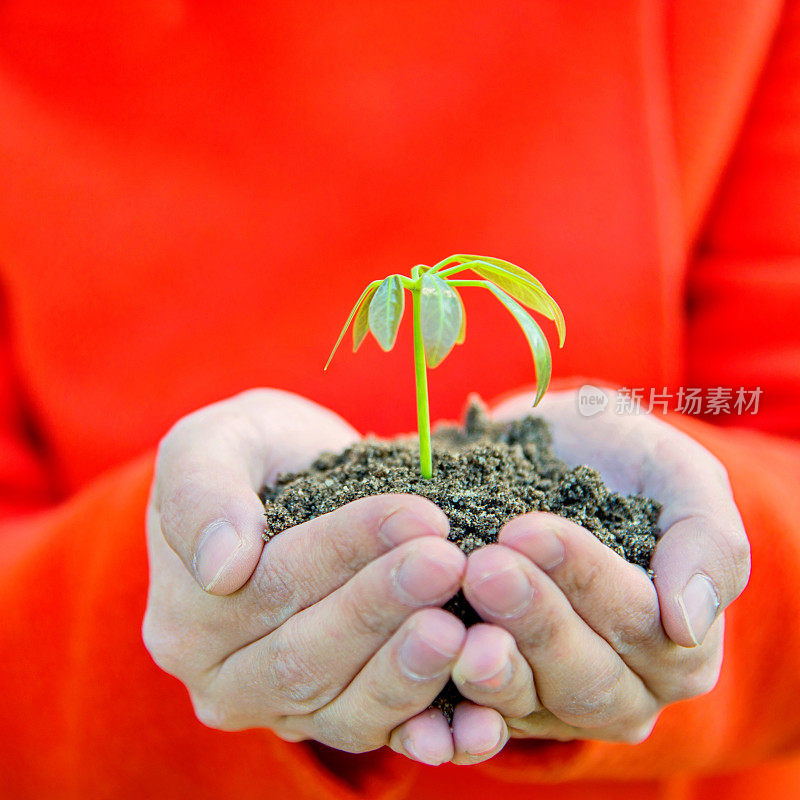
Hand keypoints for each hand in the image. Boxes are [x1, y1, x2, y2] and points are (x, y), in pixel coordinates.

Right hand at [143, 389, 467, 761]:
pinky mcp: (340, 716)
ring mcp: (284, 709)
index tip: (417, 515)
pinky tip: (478, 717)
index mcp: (185, 616)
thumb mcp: (212, 444)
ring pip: (346, 709)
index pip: (270, 585)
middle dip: (384, 607)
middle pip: (307, 656)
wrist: (292, 482)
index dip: (346, 550)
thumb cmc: (251, 453)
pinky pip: (384, 734)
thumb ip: (201, 493)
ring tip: (464, 628)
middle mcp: (226, 679)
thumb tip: (223, 569)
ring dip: (409, 671)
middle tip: (449, 563)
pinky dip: (433, 728)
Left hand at [446, 389, 750, 746]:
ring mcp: (551, 699)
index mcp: (678, 646)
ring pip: (525, 702)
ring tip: (452, 622)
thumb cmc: (624, 461)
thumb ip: (707, 543)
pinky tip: (419, 686)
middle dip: (533, 621)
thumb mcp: (680, 478)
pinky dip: (444, 709)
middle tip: (484, 569)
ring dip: (489, 665)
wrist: (553, 452)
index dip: (585, 581)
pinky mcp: (492, 696)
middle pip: (583, 679)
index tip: (529, 531)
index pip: (639, 625)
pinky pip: (470, 716)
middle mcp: (621, 688)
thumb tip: (689, 623)